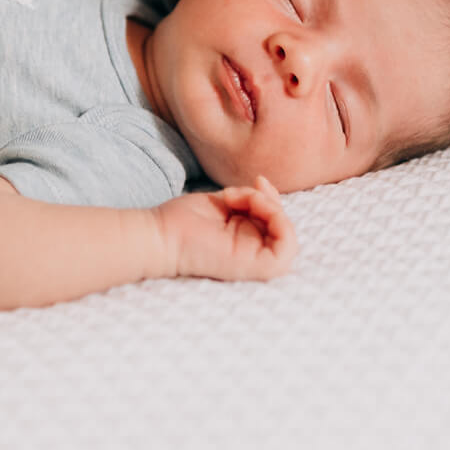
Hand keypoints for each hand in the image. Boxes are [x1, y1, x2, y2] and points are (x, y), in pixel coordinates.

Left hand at [156, 175, 297, 282]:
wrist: (161, 235)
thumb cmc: (183, 221)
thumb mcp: (224, 201)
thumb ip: (249, 197)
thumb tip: (265, 183)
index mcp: (246, 240)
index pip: (276, 222)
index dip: (273, 199)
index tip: (256, 181)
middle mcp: (253, 253)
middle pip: (283, 227)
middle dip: (270, 201)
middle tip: (242, 191)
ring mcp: (255, 262)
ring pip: (287, 238)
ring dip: (271, 208)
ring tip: (240, 198)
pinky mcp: (255, 268)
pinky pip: (286, 252)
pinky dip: (280, 224)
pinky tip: (255, 206)